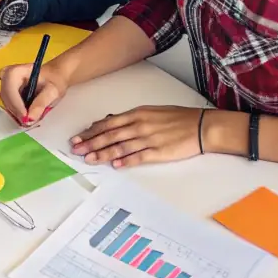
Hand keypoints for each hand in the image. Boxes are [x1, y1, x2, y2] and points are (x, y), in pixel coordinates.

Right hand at [0, 59, 67, 126]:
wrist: (54, 76)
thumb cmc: (54, 80)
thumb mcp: (52, 91)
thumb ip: (41, 103)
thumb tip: (29, 119)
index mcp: (16, 71)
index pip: (10, 89)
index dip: (16, 105)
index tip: (26, 118)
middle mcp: (7, 76)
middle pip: (6, 98)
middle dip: (17, 112)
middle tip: (30, 121)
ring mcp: (6, 84)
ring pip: (7, 104)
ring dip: (18, 114)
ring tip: (31, 118)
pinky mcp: (8, 92)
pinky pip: (9, 106)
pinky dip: (18, 113)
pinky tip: (28, 114)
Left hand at [70, 105, 203, 168]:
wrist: (200, 125)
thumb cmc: (177, 118)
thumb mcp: (151, 112)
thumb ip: (132, 118)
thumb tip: (113, 122)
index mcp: (137, 114)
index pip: (109, 123)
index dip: (92, 130)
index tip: (79, 136)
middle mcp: (140, 125)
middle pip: (110, 135)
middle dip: (91, 142)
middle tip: (76, 148)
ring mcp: (149, 139)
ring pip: (120, 146)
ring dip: (103, 153)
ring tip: (90, 158)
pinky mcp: (159, 152)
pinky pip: (139, 157)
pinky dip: (126, 161)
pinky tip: (116, 165)